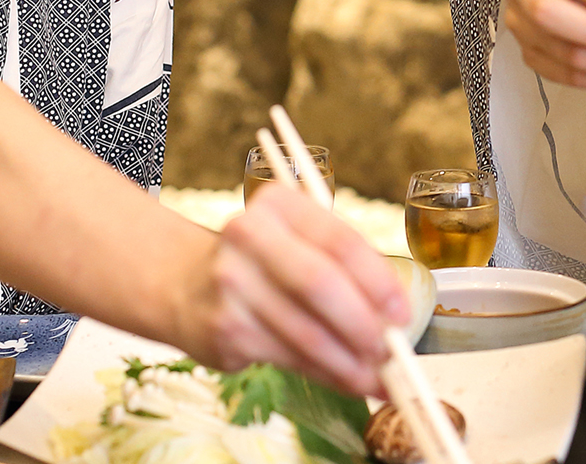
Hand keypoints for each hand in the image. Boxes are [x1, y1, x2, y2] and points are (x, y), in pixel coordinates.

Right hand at [198, 185, 409, 394]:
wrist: (183, 283)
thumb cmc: (262, 263)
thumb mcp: (297, 242)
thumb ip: (344, 269)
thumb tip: (394, 321)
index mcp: (278, 205)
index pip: (340, 241)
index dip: (379, 281)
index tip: (402, 313)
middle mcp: (248, 237)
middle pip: (321, 284)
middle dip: (364, 324)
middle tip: (392, 350)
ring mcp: (231, 284)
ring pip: (307, 332)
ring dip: (350, 362)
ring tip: (378, 377)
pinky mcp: (226, 329)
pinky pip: (290, 358)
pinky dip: (327, 374)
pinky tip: (348, 381)